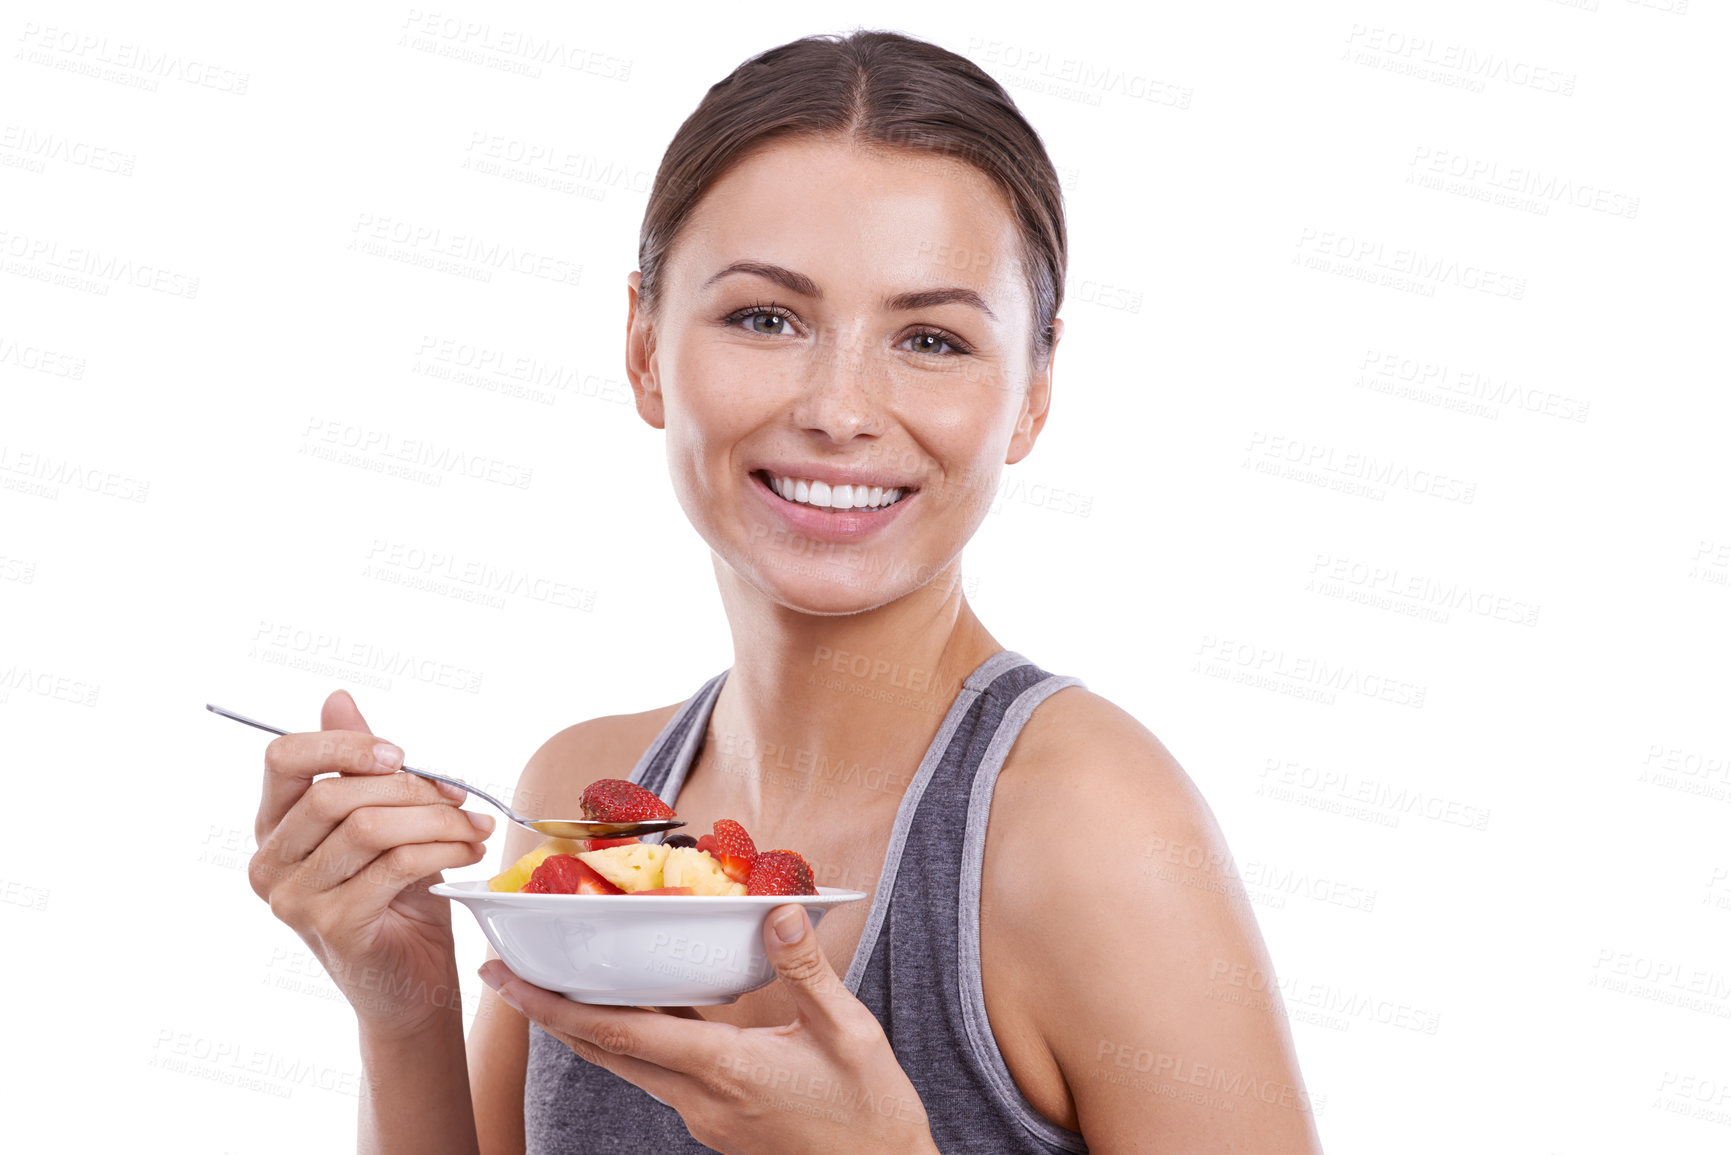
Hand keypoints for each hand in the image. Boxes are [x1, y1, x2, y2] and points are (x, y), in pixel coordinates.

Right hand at [248, 690, 494, 1037]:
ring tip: (474, 829)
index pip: (282, 759)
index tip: (401, 755)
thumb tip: (338, 697)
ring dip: (437, 821)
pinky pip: (393, 865)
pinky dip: (442, 850)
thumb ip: (360, 767)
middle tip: (462, 798)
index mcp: (274, 827)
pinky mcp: (332, 927)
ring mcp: (294, 900)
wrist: (411, 986)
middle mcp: (269, 863)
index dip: (343, 746)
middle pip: (336, 794)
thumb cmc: (398, 899)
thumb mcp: (384, 822)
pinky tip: (468, 854)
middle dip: (412, 788)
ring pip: (369, 828)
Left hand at [481, 904, 938, 1154]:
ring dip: (587, 1027)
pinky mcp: (716, 1122)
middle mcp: (699, 1098)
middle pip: (603, 1051)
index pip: (619, 1032)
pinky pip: (657, 1074)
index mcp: (724, 1069)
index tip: (510, 977)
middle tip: (508, 973)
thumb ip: (804, 969)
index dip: (555, 1004)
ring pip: (626, 1065)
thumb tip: (776, 912)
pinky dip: (632, 1040)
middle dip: (549, 1012)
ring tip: (561, 984)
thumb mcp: (848, 1031)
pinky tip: (644, 1010)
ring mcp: (704, 1116)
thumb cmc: (869, 1110)